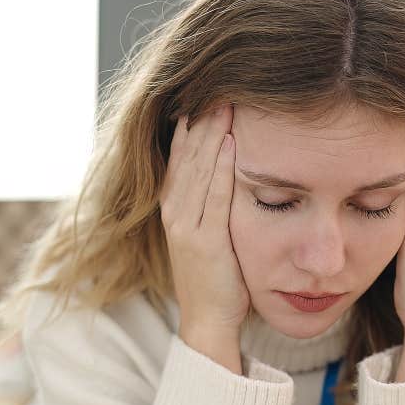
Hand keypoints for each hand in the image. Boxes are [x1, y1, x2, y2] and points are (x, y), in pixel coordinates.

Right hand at [159, 104, 250, 335]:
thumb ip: (211, 203)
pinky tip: (230, 142)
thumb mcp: (208, 234)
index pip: (181, 157)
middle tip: (218, 84)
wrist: (209, 320)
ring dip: (211, 133)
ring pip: (198, 169)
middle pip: (187, 155)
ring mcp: (185, 225)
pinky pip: (213, 195)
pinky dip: (220, 167)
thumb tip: (227, 171)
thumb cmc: (216, 278)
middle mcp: (174, 212)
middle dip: (203, 119)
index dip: (192, 126)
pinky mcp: (203, 239)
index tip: (206, 95)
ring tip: (225, 101)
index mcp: (174, 208)